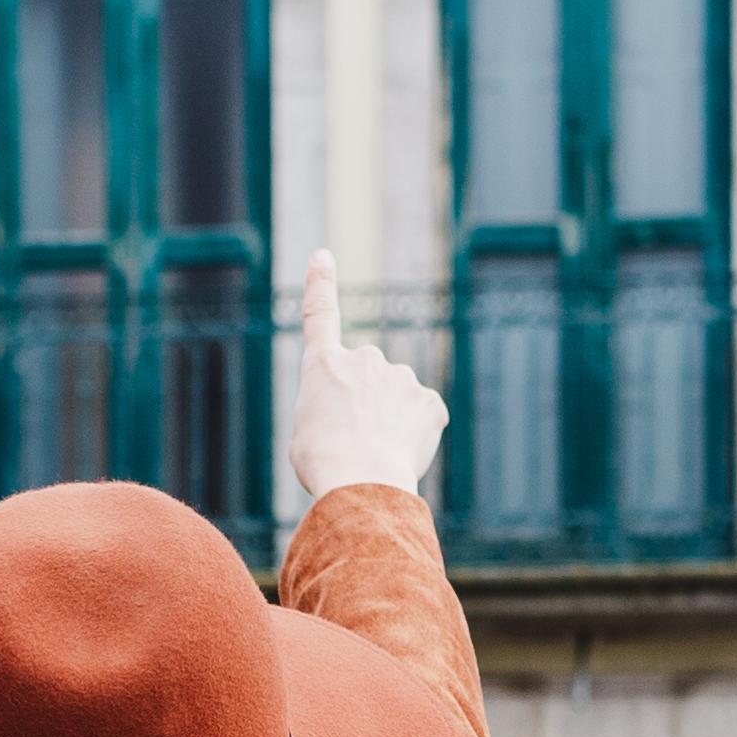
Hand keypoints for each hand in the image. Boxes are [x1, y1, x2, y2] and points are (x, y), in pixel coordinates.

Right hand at [278, 252, 445, 504]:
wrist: (360, 480)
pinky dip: (414, 437)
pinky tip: (401, 455)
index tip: (323, 256)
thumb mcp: (306, 433)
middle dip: (365, 404)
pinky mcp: (430, 401)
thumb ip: (331, 409)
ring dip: (389, 424)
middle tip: (354, 442)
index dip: (321, 284)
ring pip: (397, 400)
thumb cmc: (322, 463)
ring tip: (376, 455)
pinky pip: (422, 418)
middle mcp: (365, 359)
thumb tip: (359, 416)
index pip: (319, 315)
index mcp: (323, 365)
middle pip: (367, 380)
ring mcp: (401, 377)